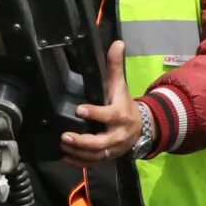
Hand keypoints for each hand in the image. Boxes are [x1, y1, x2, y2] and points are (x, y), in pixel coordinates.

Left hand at [57, 41, 150, 163]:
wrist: (143, 127)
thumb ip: (115, 66)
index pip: (108, 115)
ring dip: (78, 152)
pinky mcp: (108, 157)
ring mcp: (113, 148)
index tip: (79, 109)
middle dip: (82, 141)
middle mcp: (118, 135)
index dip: (94, 114)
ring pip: (95, 155)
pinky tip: (65, 157)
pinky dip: (79, 162)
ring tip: (62, 144)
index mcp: (120, 115)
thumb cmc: (125, 104)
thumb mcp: (121, 86)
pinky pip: (93, 163)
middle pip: (101, 142)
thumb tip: (117, 42)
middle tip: (65, 136)